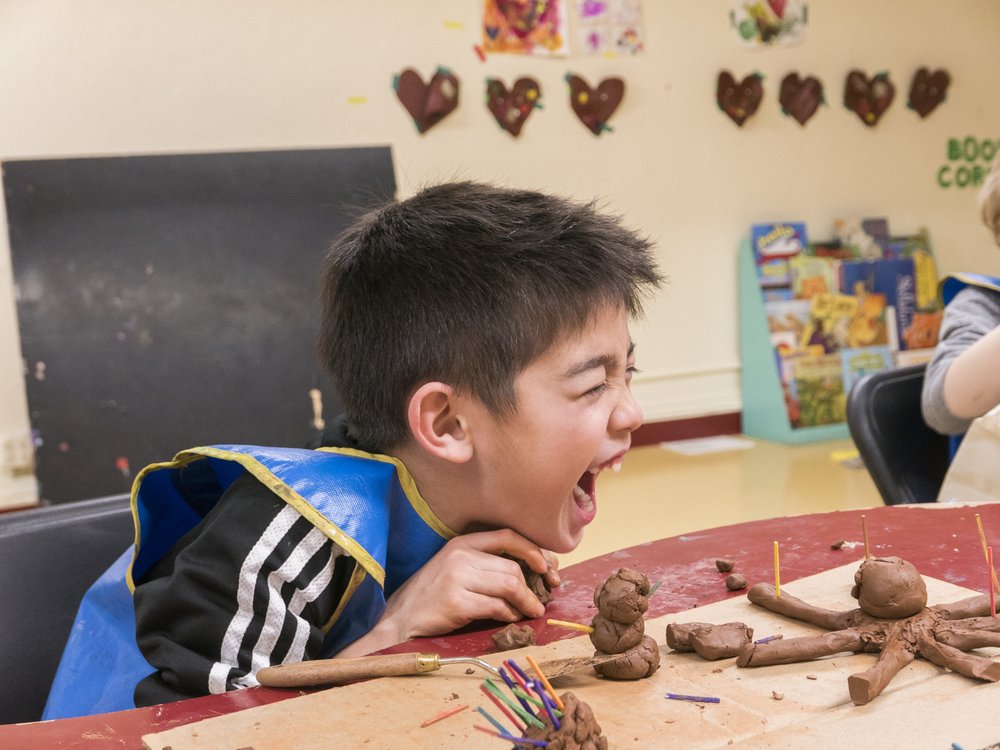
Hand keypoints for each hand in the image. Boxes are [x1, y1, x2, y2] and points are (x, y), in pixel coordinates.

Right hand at [337, 529, 554, 656]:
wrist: (400, 619)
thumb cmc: (432, 594)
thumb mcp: (455, 567)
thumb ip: (485, 563)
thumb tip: (531, 569)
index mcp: (462, 543)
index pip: (508, 536)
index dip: (533, 550)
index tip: (546, 566)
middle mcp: (460, 556)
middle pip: (513, 566)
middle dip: (534, 584)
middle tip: (542, 600)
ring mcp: (457, 578)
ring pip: (509, 585)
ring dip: (526, 602)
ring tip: (532, 611)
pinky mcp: (456, 602)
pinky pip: (497, 607)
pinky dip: (510, 614)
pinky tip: (510, 618)